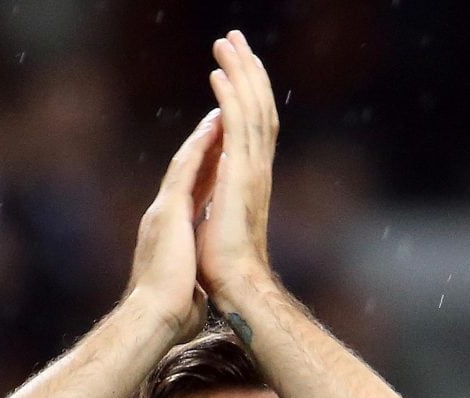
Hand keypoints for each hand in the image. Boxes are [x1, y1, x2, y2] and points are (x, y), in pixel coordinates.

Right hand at [127, 108, 221, 341]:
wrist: (154, 318)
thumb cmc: (169, 317)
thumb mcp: (184, 296)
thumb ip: (189, 288)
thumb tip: (195, 299)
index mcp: (169, 238)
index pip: (190, 200)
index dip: (204, 178)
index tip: (217, 160)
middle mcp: (163, 219)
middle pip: (186, 175)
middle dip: (203, 150)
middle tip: (218, 124)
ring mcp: (164, 212)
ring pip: (185, 164)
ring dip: (202, 138)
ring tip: (219, 114)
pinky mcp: (169, 211)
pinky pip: (186, 169)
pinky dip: (200, 145)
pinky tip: (213, 125)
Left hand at [196, 31, 278, 305]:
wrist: (235, 285)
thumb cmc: (224, 267)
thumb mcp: (218, 223)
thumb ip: (220, 201)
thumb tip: (212, 194)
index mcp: (248, 180)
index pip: (250, 128)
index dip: (244, 96)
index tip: (235, 70)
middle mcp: (255, 170)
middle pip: (256, 108)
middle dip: (247, 72)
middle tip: (236, 40)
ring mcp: (251, 172)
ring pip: (250, 109)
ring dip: (239, 73)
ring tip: (227, 43)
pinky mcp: (241, 177)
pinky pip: (237, 128)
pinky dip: (229, 99)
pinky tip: (219, 76)